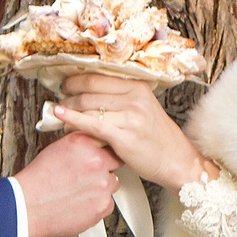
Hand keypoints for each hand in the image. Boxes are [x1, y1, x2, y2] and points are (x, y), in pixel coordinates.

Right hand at [14, 131, 122, 236]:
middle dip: (105, 168)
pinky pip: (108, 203)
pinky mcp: (102, 206)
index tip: (103, 154)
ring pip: (112, 184)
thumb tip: (96, 143)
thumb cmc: (38, 179)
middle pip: (116, 162)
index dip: (105, 149)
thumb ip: (82, 144)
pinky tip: (79, 203)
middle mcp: (96, 162)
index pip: (109, 141)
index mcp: (84, 144)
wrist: (28, 205)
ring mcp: (102, 185)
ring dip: (101, 187)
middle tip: (88, 175)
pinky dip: (97, 204)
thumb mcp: (58, 149)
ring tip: (79, 191)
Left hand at [50, 75, 214, 188]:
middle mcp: (135, 98)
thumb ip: (119, 97)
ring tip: (61, 117)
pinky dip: (72, 120)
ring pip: (87, 107)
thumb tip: (86, 90)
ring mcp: (131, 117)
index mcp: (138, 86)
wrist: (176, 161)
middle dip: (69, 94)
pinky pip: (91, 124)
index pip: (97, 76)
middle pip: (89, 90)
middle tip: (60, 100)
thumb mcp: (142, 108)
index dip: (75, 79)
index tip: (65, 84)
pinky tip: (61, 117)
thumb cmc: (156, 138)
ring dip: (69, 111)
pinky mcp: (124, 136)